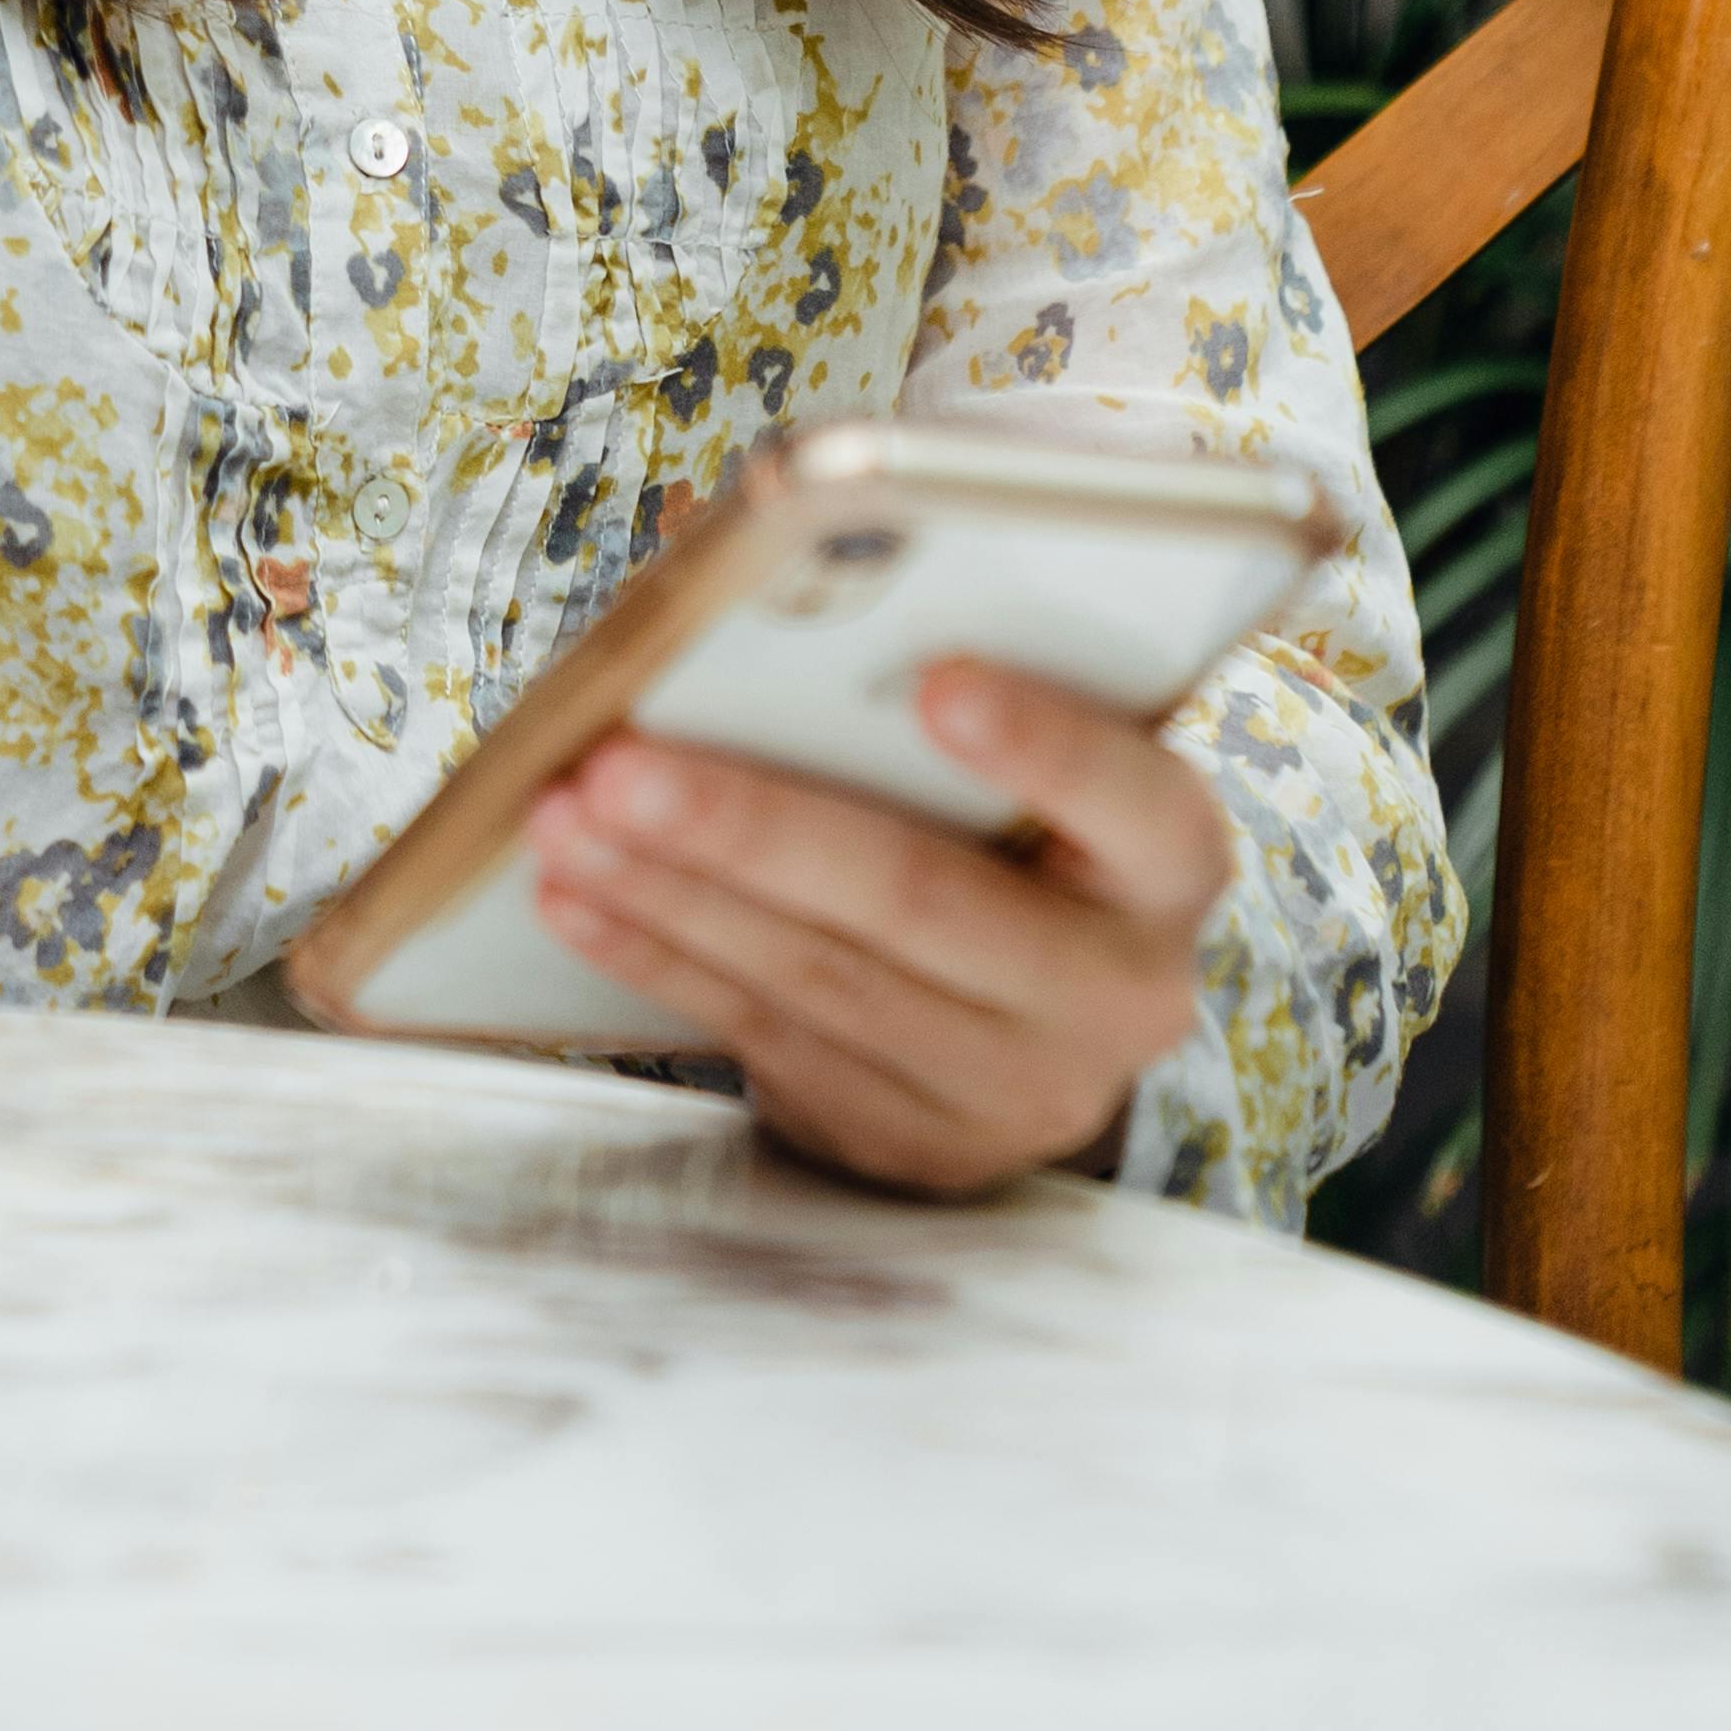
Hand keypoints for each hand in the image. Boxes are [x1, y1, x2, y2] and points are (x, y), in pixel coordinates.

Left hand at [520, 661, 1228, 1195]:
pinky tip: (578, 893)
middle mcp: (1117, 989)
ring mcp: (1019, 1086)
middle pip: (924, 900)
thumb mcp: (1032, 752)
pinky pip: (769, 1038)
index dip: (1043, 745)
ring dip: (671, 889)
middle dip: (755, 826)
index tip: (939, 682)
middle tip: (621, 761)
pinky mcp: (916, 1142)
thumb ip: (942, 672)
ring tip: (564, 811)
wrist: (1030, 1012)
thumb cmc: (1008, 817)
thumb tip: (771, 588)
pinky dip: (658, 955)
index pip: (1132, 800)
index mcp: (1166, 860)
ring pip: (821, 977)